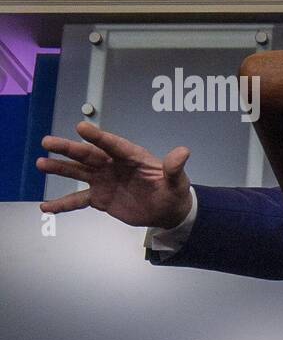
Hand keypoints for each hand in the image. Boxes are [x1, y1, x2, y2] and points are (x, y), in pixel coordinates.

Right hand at [36, 120, 193, 228]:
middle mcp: (112, 165)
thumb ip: (175, 168)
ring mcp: (103, 180)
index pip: (113, 144)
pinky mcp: (99, 198)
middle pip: (88, 154)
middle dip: (68, 148)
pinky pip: (78, 200)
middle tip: (48, 142)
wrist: (167, 211)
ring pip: (78, 172)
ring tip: (41, 164)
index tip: (81, 127)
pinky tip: (46, 207)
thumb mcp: (177, 182)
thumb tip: (183, 152)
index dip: (98, 137)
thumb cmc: (173, 191)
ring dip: (59, 169)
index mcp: (131, 156)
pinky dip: (62, 204)